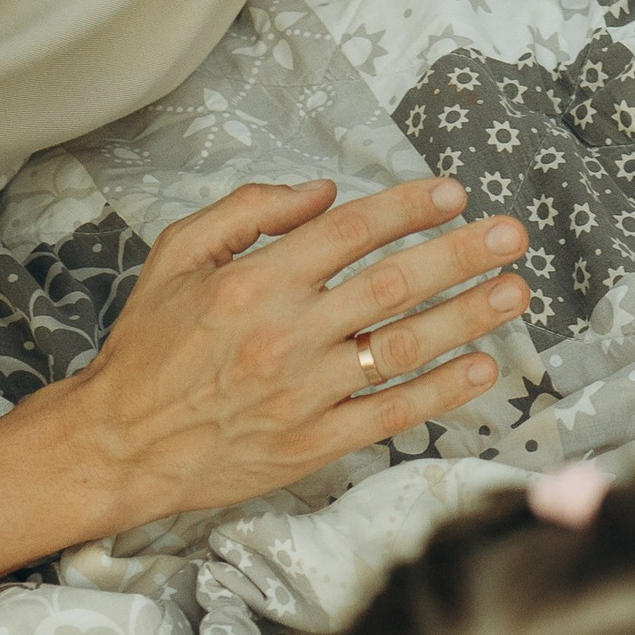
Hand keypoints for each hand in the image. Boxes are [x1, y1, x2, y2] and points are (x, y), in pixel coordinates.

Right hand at [63, 177, 529, 527]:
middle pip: (391, 285)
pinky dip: (441, 392)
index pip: (349, 233)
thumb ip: (247, 210)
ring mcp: (305, 393)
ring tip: (515, 292)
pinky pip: (391, 413)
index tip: (453, 193)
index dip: (406, 208)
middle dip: (459, 255)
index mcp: (254, 283)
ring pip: (402, 348)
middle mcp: (286, 335)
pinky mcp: (314, 443)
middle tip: (511, 235)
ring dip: (466, 318)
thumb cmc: (149, 347)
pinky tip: (483, 369)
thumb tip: (323, 190)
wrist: (119, 444)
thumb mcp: (176, 256)